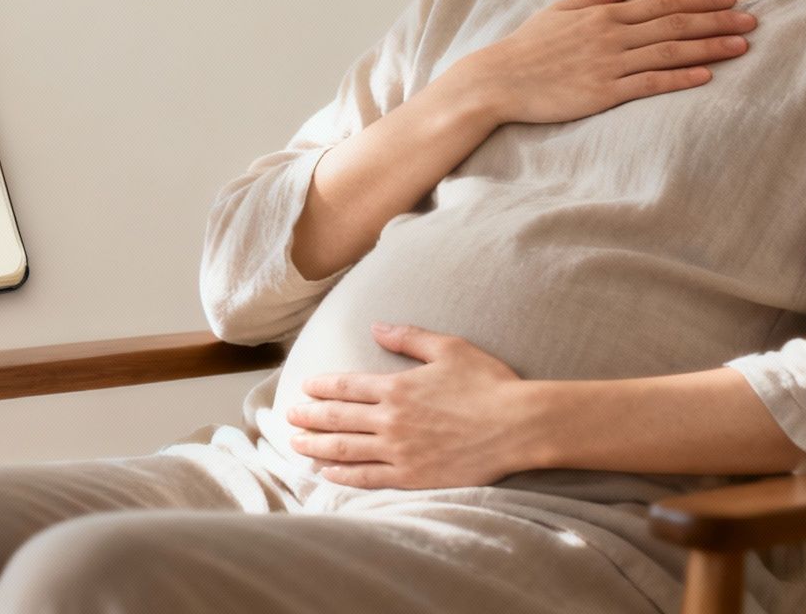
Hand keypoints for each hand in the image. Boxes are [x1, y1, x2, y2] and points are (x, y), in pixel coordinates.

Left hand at [285, 322, 536, 489]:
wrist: (517, 425)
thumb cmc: (487, 384)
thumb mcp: (449, 348)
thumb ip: (408, 338)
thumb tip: (376, 327)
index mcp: (397, 386)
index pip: (346, 386)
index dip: (321, 387)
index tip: (304, 388)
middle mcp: (390, 419)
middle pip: (337, 419)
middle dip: (308, 417)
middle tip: (288, 418)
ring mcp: (399, 450)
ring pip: (345, 449)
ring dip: (316, 446)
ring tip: (296, 445)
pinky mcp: (412, 476)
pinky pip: (368, 477)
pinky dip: (343, 475)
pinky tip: (326, 473)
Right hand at [465, 0, 756, 125]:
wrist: (498, 79)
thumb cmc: (527, 47)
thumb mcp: (560, 11)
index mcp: (604, 14)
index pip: (662, 4)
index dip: (700, 2)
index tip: (731, 0)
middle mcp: (612, 35)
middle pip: (675, 25)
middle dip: (718, 22)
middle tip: (754, 21)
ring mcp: (609, 64)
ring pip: (670, 52)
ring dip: (710, 48)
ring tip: (742, 47)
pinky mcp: (603, 93)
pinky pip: (649, 83)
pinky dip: (679, 77)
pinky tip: (706, 76)